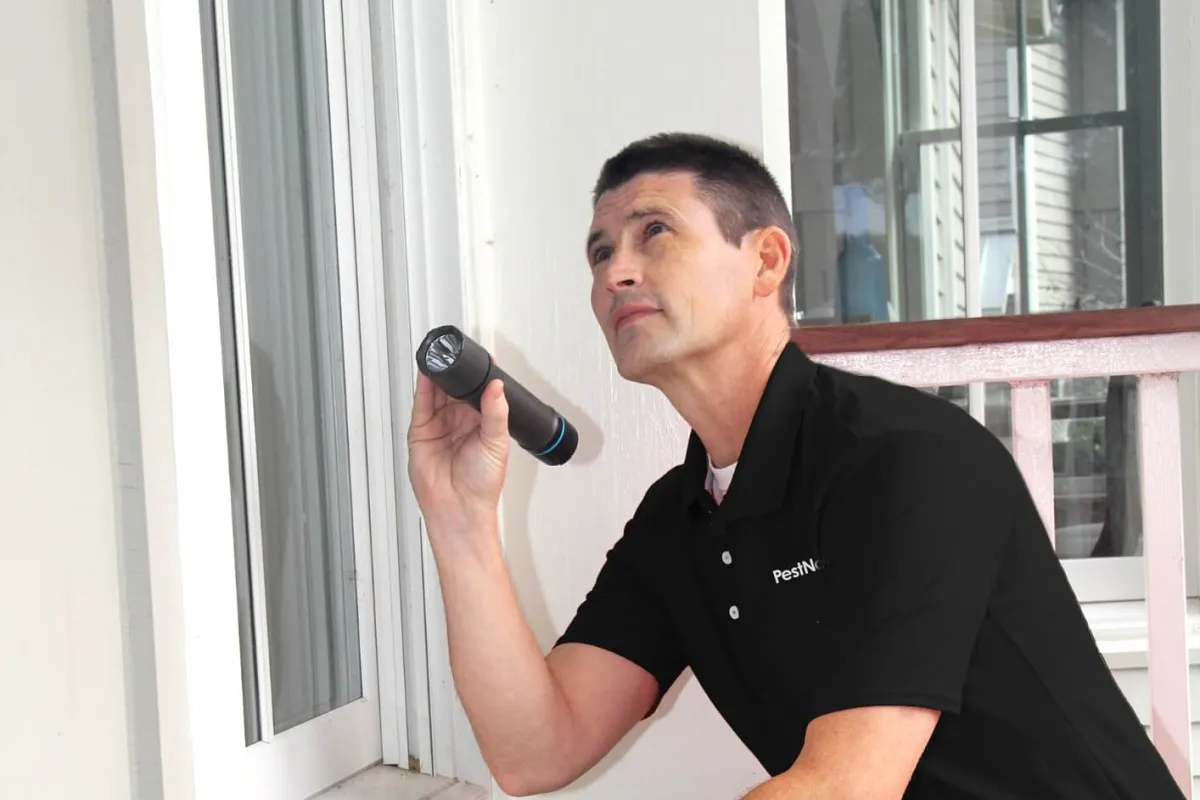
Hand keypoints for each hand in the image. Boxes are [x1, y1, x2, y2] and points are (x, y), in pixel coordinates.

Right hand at [407, 373, 510, 533]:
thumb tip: (497, 387)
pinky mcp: (421, 430)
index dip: (479, 376)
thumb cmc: (482, 484)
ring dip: (439, 375)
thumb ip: (496, 412)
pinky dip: (423, 386)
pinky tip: (428, 373)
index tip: (482, 360)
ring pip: (437, 391)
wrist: (459, 508)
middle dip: (456, 372)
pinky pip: (422, 403)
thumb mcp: (496, 443)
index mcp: (482, 422)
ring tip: (442, 358)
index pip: (479, 391)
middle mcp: (460, 421)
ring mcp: (440, 424)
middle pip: (455, 388)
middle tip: (458, 355)